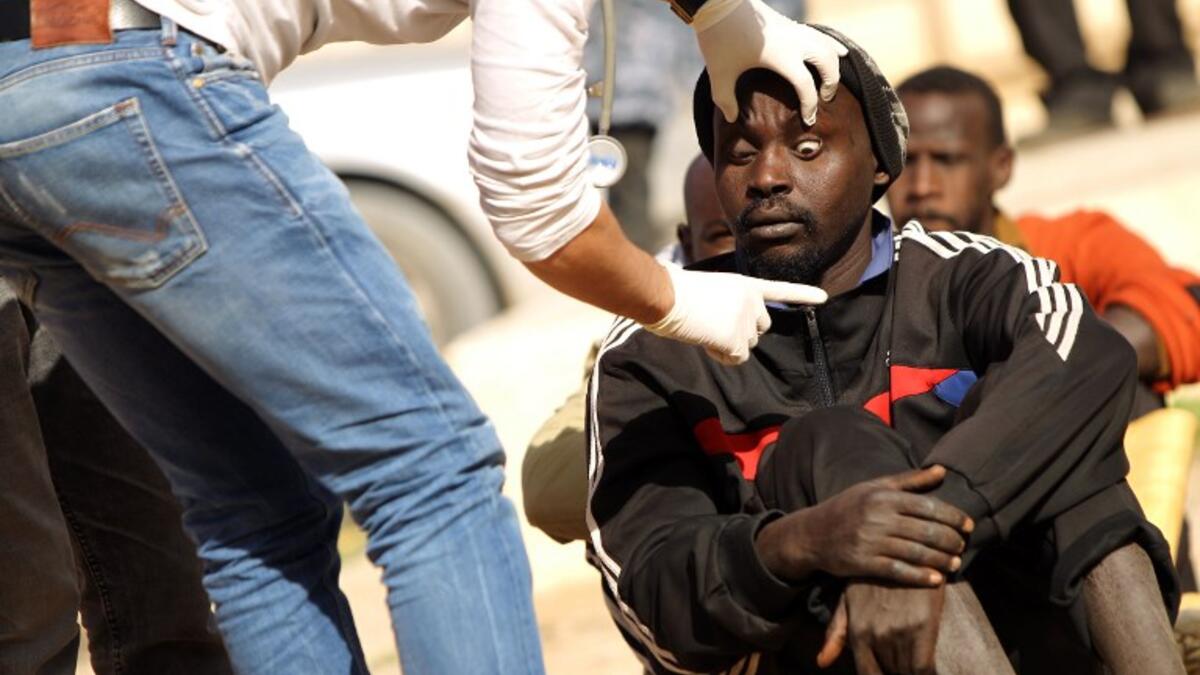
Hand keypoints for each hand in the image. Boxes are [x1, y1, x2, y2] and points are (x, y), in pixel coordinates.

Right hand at [644, 262, 825, 364]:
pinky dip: (720, 355)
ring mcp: (747, 321)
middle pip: (761, 329)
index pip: (780, 290)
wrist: (668, 297)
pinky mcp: (737, 340)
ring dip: (728, 345)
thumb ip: (727, 305)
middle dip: (743, 333)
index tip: (824, 298)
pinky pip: (735, 359)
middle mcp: (753, 303)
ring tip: (705, 330)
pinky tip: (705, 341)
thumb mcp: (711, 291)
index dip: (803, 294)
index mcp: (745, 285)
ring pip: (747, 346)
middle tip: (715, 326)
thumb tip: (724, 331)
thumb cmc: (677, 292)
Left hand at [692, 0, 847, 123]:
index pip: (806, 85)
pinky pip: (820, 35)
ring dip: (834, 64)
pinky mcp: (790, 23)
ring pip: (828, 46)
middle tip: (824, 99)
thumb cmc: (719, 39)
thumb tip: (731, 119)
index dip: (810, 104)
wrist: (719, 3)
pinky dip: (833, 45)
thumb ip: (725, 99)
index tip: (808, 120)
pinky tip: (840, 52)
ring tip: (831, 81)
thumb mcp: (719, 73)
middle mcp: (794, 41)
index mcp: (781, 56)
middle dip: (831, 82)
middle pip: (827, 62)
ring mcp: (794, 29)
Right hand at [756, 466, 972, 585]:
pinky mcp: (863, 563)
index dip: (953, 516)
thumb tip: (941, 471)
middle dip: (950, 540)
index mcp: (883, 497)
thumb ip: (909, 481)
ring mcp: (870, 541)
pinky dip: (919, 576)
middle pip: (926, 530)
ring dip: (940, 559)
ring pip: (916, 552)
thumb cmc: (847, 507)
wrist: (812, 534)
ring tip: (955, 563)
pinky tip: (935, 579)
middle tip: (962, 545)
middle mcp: (877, 518)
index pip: (928, 506)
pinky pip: (898, 571)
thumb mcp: (874, 487)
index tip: (969, 525)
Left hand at [817, 582, 944, 674]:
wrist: (904, 548)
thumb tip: (821, 663)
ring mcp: (899, 630)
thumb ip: (837, 633)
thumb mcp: (848, 600)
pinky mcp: (923, 624)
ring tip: (914, 662)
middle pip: (891, 674)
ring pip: (907, 673)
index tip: (889, 672)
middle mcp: (876, 635)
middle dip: (897, 673)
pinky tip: (930, 669)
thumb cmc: (873, 578)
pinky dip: (928, 673)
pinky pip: (924, 667)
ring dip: (910, 672)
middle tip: (902, 664)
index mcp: (857, 632)